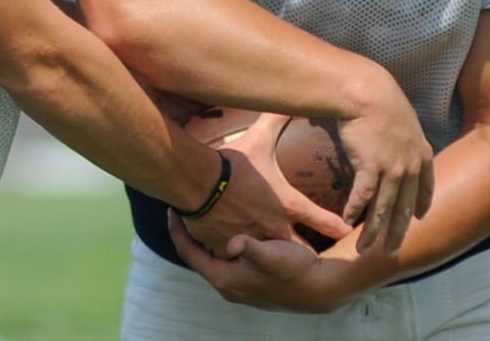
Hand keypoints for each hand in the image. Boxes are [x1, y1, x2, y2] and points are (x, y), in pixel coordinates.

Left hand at [170, 210, 346, 312]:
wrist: (318, 288)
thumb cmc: (294, 271)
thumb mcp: (272, 257)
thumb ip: (250, 249)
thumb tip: (232, 243)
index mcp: (224, 278)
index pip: (188, 252)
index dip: (177, 229)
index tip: (170, 206)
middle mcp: (226, 282)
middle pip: (196, 252)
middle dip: (188, 228)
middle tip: (180, 202)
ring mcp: (236, 280)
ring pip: (209, 252)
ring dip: (201, 232)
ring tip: (195, 207)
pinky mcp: (246, 276)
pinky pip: (222, 255)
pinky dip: (216, 237)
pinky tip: (221, 220)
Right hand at [180, 116, 352, 255]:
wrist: (198, 181)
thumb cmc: (231, 160)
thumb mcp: (259, 138)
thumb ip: (276, 119)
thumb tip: (289, 96)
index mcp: (288, 204)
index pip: (324, 221)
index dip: (340, 228)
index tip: (351, 232)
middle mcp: (277, 229)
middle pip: (304, 252)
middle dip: (311, 254)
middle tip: (318, 254)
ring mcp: (256, 244)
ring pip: (275, 261)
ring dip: (279, 259)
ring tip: (285, 263)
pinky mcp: (232, 252)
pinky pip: (245, 261)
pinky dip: (247, 259)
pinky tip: (249, 260)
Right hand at [336, 89, 433, 255]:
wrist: (367, 91)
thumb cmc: (377, 95)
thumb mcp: (398, 113)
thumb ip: (398, 129)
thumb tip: (386, 130)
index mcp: (419, 150)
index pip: (426, 184)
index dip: (423, 203)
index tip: (420, 218)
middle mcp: (409, 165)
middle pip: (404, 206)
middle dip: (397, 232)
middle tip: (392, 251)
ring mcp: (392, 168)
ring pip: (383, 208)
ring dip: (373, 231)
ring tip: (365, 249)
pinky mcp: (371, 167)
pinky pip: (363, 196)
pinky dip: (355, 210)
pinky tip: (347, 221)